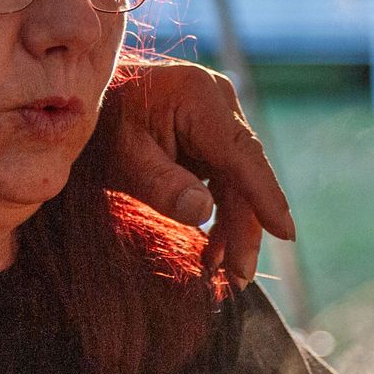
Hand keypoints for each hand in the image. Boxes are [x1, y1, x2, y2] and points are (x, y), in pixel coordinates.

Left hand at [104, 58, 293, 282]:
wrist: (88, 99)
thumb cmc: (101, 124)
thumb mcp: (122, 158)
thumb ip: (160, 184)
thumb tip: (203, 212)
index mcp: (198, 96)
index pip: (241, 154)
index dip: (265, 196)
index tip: (285, 233)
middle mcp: (217, 99)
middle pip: (244, 172)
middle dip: (244, 227)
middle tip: (240, 277)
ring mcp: (218, 114)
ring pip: (239, 179)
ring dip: (233, 225)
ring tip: (223, 270)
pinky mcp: (212, 132)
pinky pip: (226, 176)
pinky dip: (220, 211)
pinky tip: (213, 248)